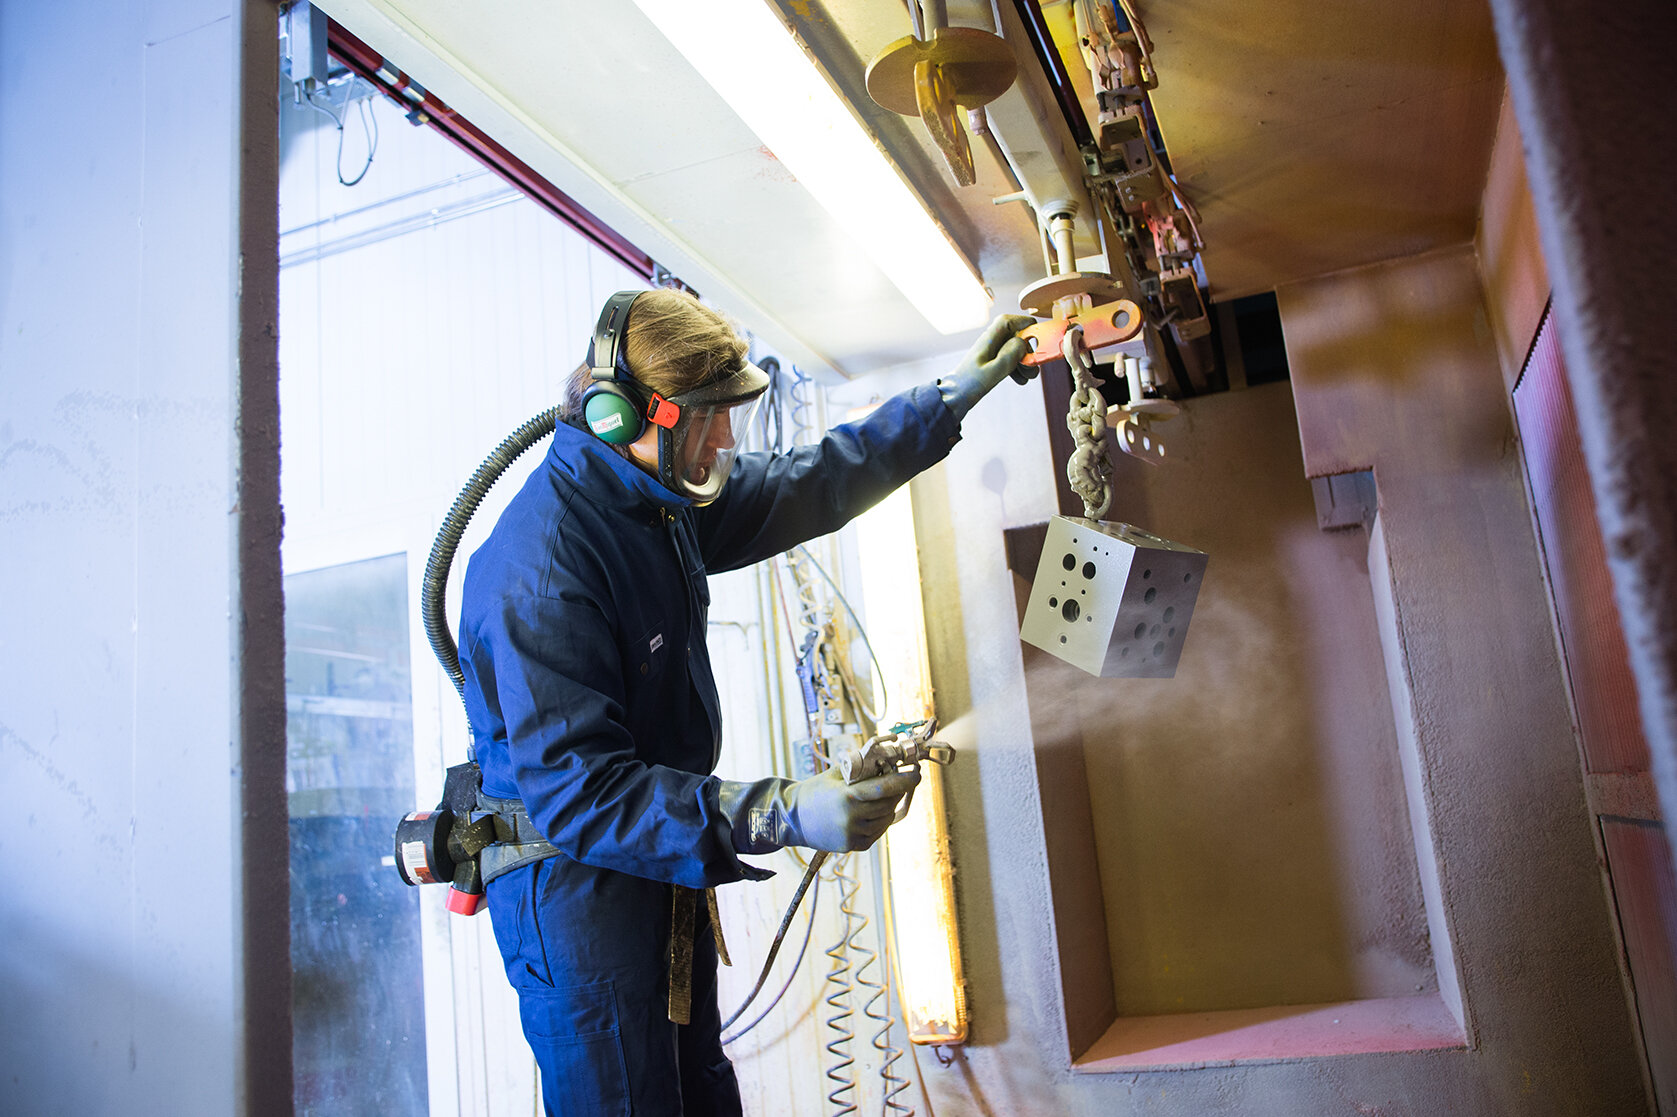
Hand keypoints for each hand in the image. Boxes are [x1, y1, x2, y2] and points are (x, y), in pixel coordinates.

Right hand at [716, 766, 921, 854]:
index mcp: (848, 797)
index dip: (904, 780)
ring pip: (885, 819)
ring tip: (883, 795)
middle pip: (888, 803)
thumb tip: (888, 755)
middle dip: (898, 790)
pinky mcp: (853, 846)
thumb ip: (861, 768)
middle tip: (902, 779)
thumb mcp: (837, 774)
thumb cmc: (816, 791)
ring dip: (889, 806)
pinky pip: (877, 832)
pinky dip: (880, 820)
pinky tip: (873, 811)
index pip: (885, 788)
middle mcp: (852, 818)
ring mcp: (853, 834)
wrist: (793, 818)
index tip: (917, 773)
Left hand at [938, 314, 1039, 419]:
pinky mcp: (992, 363)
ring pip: (1015, 349)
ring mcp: (992, 353)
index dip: (1024, 323)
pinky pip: (1010, 359)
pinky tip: (1020, 380)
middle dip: (1028, 350)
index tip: (1039, 335)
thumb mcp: (992, 372)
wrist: (953, 399)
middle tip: (1033, 366)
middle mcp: (990, 343)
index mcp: (988, 339)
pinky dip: (1018, 368)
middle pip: (1016, 336)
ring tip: (1028, 377)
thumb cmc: (968, 385)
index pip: (1007, 320)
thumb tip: (1023, 342)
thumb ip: (1009, 356)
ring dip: (1025, 361)